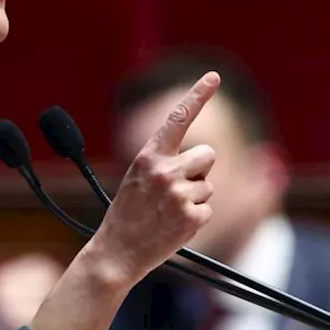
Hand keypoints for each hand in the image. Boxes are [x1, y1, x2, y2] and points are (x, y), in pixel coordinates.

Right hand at [87, 72, 219, 284]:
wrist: (116, 252)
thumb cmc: (127, 213)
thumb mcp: (137, 176)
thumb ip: (163, 161)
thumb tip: (203, 156)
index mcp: (148, 156)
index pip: (177, 118)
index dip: (197, 95)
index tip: (213, 76)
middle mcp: (165, 171)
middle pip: (207, 154)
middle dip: (199, 170)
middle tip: (174, 189)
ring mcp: (179, 194)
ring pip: (209, 184)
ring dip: (195, 197)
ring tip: (168, 211)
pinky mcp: (191, 217)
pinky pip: (208, 208)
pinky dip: (196, 218)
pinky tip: (174, 226)